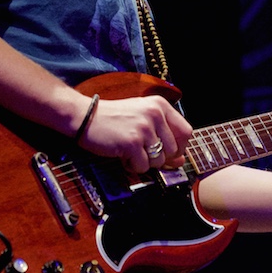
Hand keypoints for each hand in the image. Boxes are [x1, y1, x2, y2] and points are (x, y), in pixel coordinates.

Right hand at [77, 95, 192, 173]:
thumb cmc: (113, 118)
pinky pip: (142, 166)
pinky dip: (132, 166)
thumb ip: (163, 135)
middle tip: (142, 152)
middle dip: (159, 158)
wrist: (85, 116)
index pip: (186, 132)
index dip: (179, 147)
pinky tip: (122, 155)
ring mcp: (144, 128)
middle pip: (174, 150)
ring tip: (130, 152)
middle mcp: (155, 114)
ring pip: (159, 161)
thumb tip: (181, 161)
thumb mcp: (141, 117)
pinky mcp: (132, 142)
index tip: (166, 151)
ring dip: (145, 162)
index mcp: (160, 105)